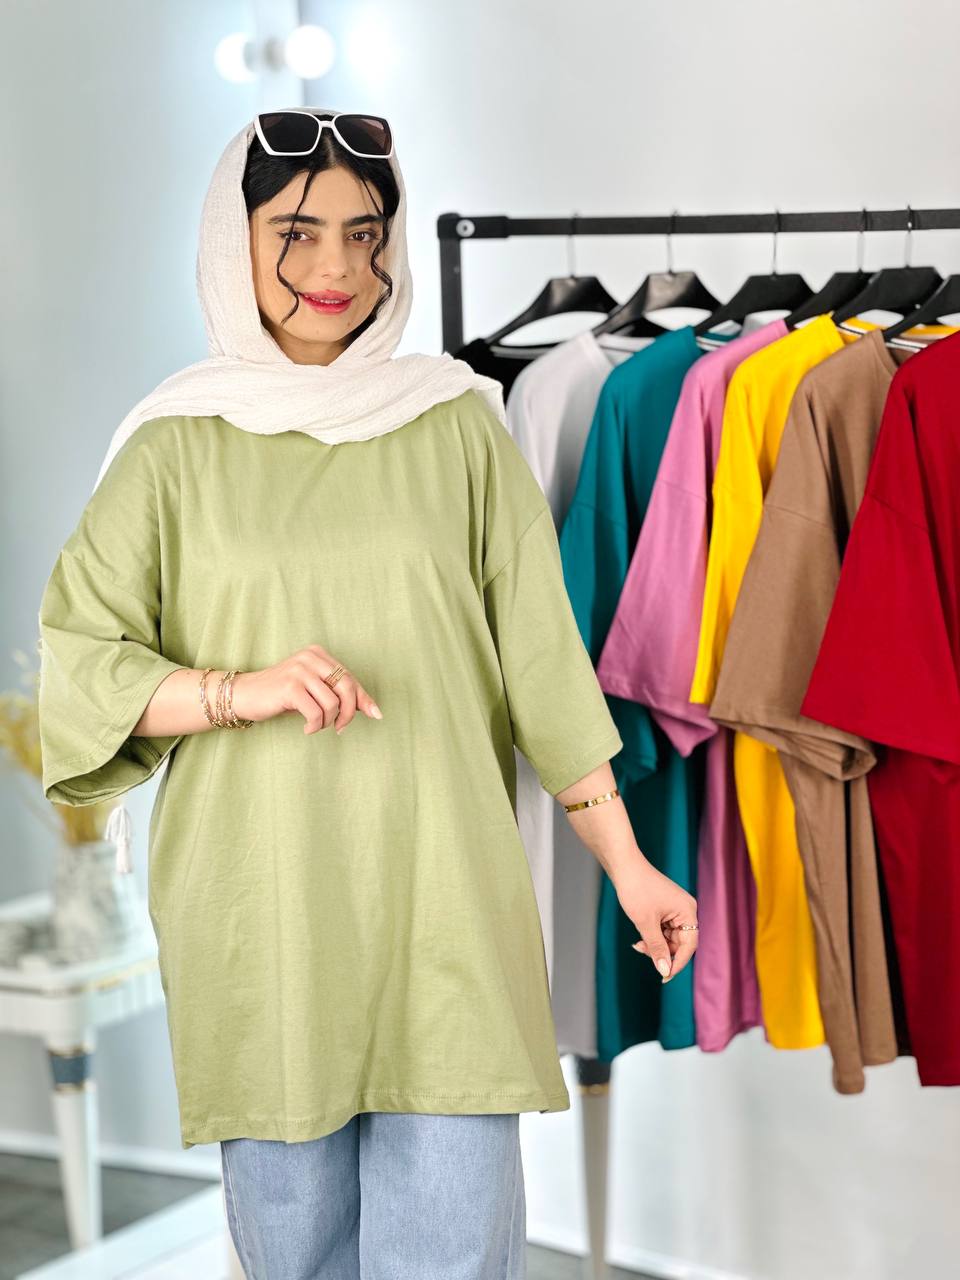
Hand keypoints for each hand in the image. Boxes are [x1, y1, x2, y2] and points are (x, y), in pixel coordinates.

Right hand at [231, 646, 382, 735]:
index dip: (363, 699)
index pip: (350, 678)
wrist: (246, 695)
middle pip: (346, 687)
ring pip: (332, 703)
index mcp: (318, 654)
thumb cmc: (282, 695)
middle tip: (340, 728)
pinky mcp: (290, 687)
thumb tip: (373, 710)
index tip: (376, 715)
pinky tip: (307, 728)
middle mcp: (310, 658)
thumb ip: (338, 694)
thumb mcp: (313, 690)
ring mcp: (299, 670)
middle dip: (349, 712)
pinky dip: (315, 725)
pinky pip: (316, 712)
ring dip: (328, 722)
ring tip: (316, 726)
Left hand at [613, 856, 698, 982]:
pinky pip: (663, 929)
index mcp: (688, 911)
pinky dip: (652, 935)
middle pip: (680, 943)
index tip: (664, 977)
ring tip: (638, 943)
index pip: (689, 945)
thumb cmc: (636, 890)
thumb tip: (665, 971)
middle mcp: (685, 910)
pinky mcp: (665, 907)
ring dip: (655, 944)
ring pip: (669, 938)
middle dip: (662, 951)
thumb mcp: (645, 924)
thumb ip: (657, 948)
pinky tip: (640, 937)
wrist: (624, 866)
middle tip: (642, 951)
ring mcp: (675, 908)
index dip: (678, 963)